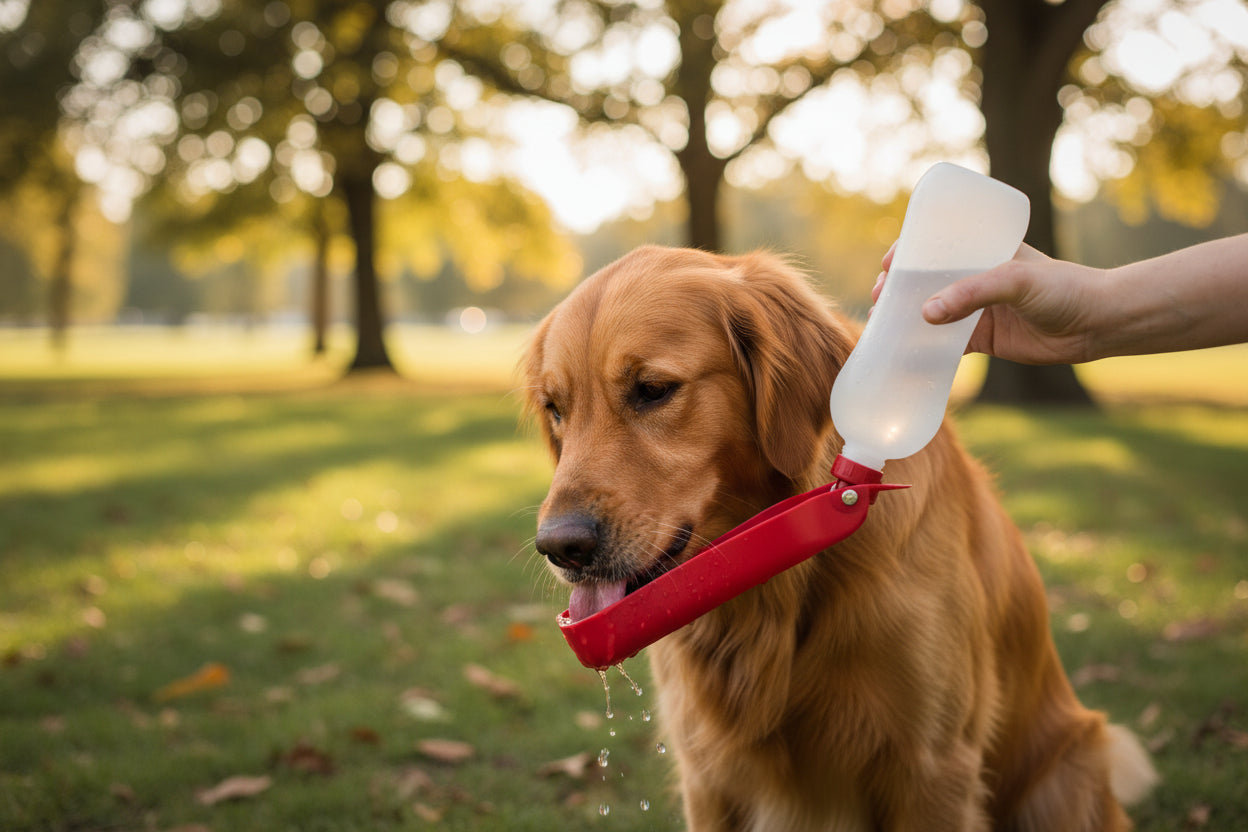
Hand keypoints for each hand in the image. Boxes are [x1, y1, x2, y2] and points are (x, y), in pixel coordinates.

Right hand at [873, 243, 1104, 364]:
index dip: (907, 252)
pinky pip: (945, 345)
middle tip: (880, 299)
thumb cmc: (1063, 288)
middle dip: (898, 288)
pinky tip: (904, 355)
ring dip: (906, 318)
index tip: (887, 265)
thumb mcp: (1015, 279)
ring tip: (882, 325)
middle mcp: (975, 278)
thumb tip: (926, 313)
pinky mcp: (982, 339)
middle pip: (926, 280)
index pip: (935, 245)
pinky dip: (924, 350)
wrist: (1097, 324)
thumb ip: (971, 293)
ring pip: (931, 313)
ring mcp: (977, 310)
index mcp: (982, 251)